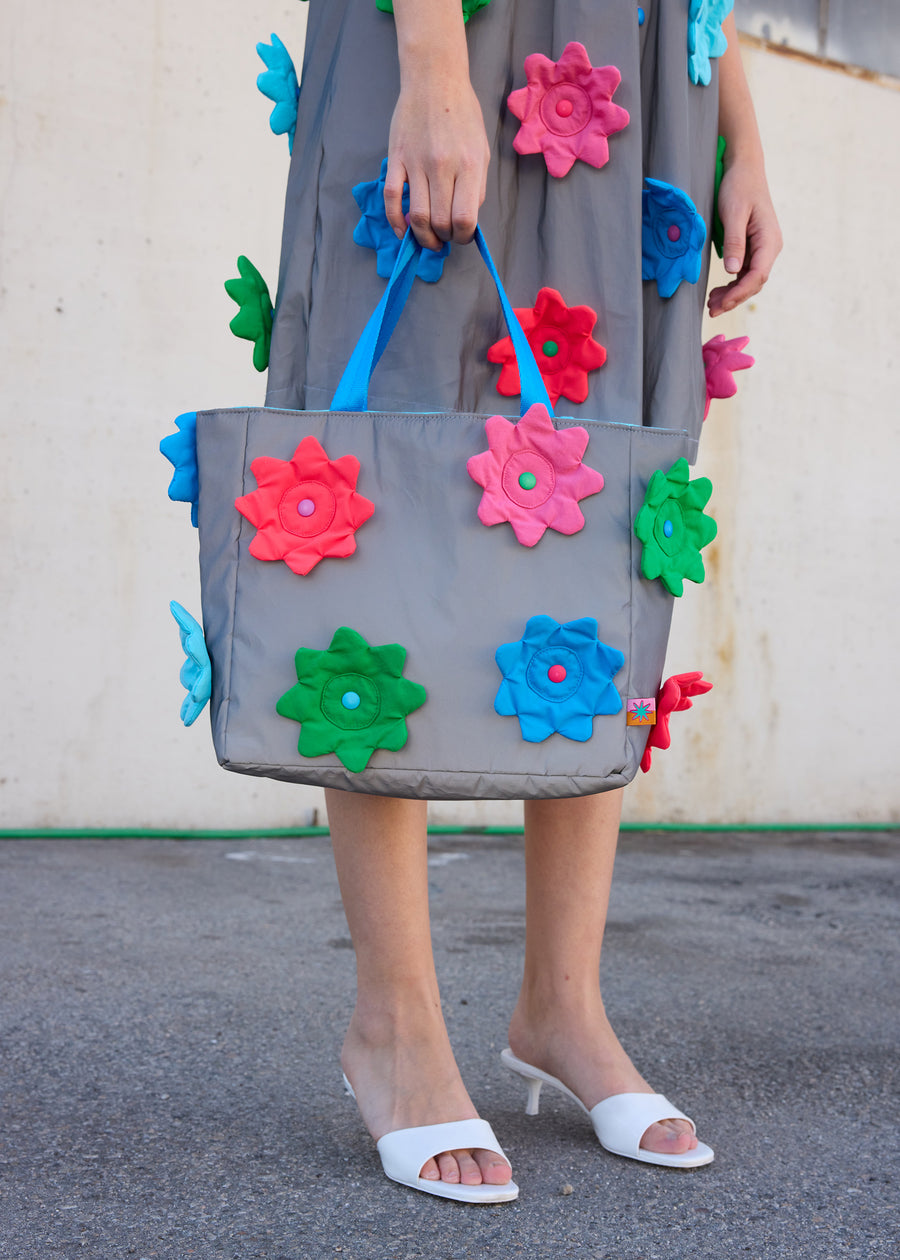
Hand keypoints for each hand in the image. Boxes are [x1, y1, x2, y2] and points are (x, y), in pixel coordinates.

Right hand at [385, 74, 489, 251]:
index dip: (463, 236)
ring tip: (427, 239)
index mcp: (468, 164)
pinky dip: (395, 221)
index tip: (461, 236)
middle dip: (443, 238)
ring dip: (422, 236)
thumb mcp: (481, 149)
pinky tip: (402, 230)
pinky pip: (391, 198)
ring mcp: (416, 162)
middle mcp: (442, 166)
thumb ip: (476, 185)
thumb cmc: (462, 113)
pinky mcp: (396, 157)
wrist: (434, 79)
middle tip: (444, 237)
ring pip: (417, 216)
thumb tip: (466, 218)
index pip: (465, 219)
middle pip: (440, 222)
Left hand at [707, 156, 781, 316]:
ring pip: (749, 280)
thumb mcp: (733, 213)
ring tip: (711, 303)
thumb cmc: (738, 186)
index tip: (723, 304)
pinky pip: (744, 272)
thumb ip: (734, 242)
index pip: (758, 275)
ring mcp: (762, 248)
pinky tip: (718, 291)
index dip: (740, 293)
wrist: (743, 168)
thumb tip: (733, 271)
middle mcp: (770, 247)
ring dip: (732, 294)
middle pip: (754, 282)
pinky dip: (732, 284)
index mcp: (770, 240)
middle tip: (712, 309)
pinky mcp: (753, 247)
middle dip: (734, 298)